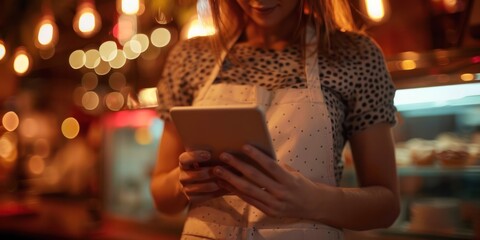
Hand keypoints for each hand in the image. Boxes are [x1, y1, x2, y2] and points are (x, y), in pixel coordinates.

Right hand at [178, 150, 226, 203]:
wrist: (189, 182)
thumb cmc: (201, 165)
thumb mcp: (200, 157)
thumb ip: (208, 153)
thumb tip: (223, 144)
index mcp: (183, 163)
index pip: (185, 159)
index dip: (196, 156)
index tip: (208, 154)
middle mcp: (182, 176)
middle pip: (196, 174)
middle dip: (210, 172)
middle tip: (223, 169)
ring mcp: (185, 188)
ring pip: (201, 187)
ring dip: (214, 184)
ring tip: (225, 180)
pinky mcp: (191, 198)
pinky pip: (204, 197)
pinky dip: (216, 193)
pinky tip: (226, 189)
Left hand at [212, 145, 326, 218]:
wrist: (313, 205)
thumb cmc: (301, 184)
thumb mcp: (293, 173)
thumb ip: (277, 167)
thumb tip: (258, 155)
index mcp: (289, 180)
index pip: (270, 166)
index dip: (257, 156)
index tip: (243, 146)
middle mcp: (281, 192)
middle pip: (255, 178)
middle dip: (237, 166)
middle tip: (223, 156)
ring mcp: (274, 204)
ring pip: (249, 190)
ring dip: (231, 180)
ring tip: (218, 171)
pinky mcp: (269, 212)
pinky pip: (250, 200)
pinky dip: (237, 191)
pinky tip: (226, 184)